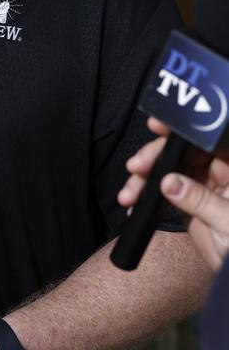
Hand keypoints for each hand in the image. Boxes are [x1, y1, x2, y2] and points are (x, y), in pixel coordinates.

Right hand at [118, 118, 228, 270]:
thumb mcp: (228, 223)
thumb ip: (200, 201)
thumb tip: (170, 182)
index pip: (208, 140)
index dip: (183, 129)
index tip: (159, 126)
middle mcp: (219, 173)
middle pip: (182, 151)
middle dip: (156, 156)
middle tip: (137, 166)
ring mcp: (201, 186)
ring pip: (167, 169)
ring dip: (144, 178)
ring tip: (130, 193)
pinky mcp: (187, 202)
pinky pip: (161, 190)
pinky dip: (144, 195)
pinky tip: (133, 201)